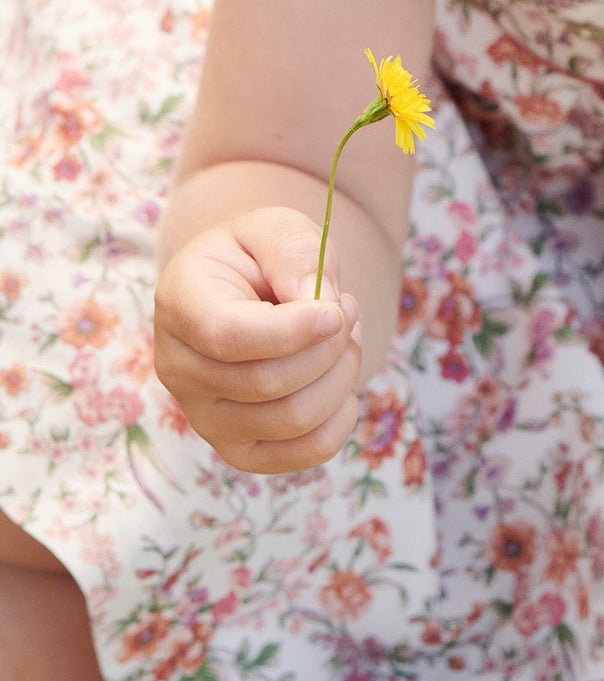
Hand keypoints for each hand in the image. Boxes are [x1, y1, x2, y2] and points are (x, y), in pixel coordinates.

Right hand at [153, 205, 362, 472]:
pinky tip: (338, 377)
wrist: (247, 292)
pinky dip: (340, 417)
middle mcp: (178, 369)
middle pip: (268, 382)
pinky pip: (304, 453)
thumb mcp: (276, 227)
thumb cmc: (260, 257)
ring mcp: (204, 417)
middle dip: (329, 345)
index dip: (292, 330)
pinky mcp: (238, 449)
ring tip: (345, 336)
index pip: (228, 336)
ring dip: (340, 374)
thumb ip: (295, 251)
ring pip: (291, 419)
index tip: (336, 310)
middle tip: (347, 309)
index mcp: (179, 303)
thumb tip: (316, 302)